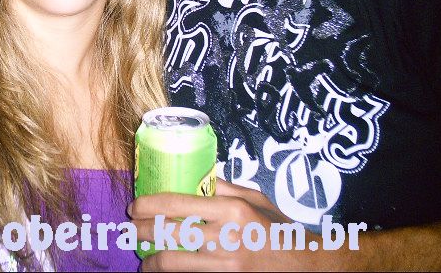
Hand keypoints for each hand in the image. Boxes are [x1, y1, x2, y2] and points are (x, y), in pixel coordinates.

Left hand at [130, 180, 324, 270]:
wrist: (308, 266)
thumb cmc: (280, 230)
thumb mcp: (256, 200)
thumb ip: (225, 188)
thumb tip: (194, 176)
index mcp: (232, 209)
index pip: (177, 203)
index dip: (149, 205)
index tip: (135, 206)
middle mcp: (227, 236)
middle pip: (168, 233)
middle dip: (142, 232)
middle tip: (132, 230)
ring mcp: (226, 265)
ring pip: (174, 262)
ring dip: (152, 261)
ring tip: (145, 258)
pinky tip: (165, 271)